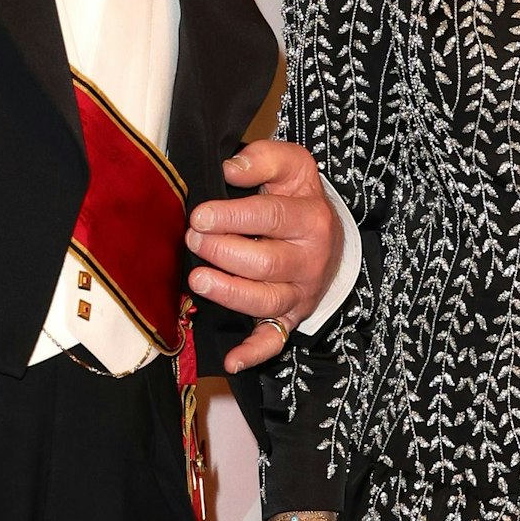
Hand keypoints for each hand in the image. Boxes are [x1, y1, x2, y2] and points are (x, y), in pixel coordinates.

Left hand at [187, 140, 344, 375]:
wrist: (326, 234)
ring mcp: (300, 293)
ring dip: (229, 294)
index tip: (199, 215)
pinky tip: (232, 361)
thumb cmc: (296, 197)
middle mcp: (310, 261)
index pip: (270, 218)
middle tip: (193, 240)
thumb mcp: (291, 166)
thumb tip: (231, 169)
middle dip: (223, 252)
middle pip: (265, 263)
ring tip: (198, 279)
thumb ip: (264, 159)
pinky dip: (254, 353)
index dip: (232, 217)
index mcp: (311, 219)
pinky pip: (274, 341)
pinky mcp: (290, 318)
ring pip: (265, 301)